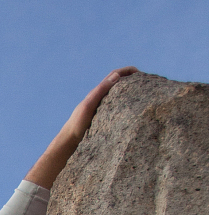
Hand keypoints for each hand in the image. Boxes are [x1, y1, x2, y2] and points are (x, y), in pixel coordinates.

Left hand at [26, 68, 136, 188]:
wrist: (69, 143)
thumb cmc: (77, 124)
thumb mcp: (89, 105)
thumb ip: (100, 91)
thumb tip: (117, 75)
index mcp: (96, 93)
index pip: (114, 76)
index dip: (126, 71)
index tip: (139, 72)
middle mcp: (99, 99)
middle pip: (117, 84)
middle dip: (131, 80)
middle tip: (145, 83)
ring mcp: (101, 109)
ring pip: (117, 97)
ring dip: (129, 93)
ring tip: (143, 96)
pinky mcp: (102, 120)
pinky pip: (116, 109)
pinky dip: (126, 106)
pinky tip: (133, 113)